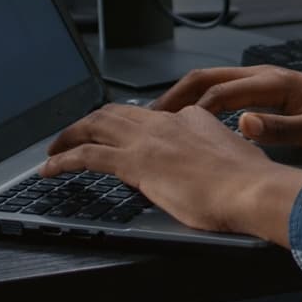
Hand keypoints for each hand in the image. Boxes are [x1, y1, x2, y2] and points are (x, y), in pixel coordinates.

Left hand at [42, 103, 301, 243]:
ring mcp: (147, 140)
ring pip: (94, 127)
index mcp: (190, 117)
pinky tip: (50, 169)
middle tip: (73, 136)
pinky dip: (63, 161)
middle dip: (88, 123)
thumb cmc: (249, 182)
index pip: (150, 117)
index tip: (120, 138)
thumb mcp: (234, 157)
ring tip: (52, 151)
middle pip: (114, 114)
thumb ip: (215, 155)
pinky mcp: (134, 162)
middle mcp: (164, 122)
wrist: (251, 188)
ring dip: (68, 137)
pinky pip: (86, 156)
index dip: (129, 127)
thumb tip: (209, 168)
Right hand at [153, 66, 301, 156]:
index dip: (188, 111)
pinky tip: (200, 118)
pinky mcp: (275, 90)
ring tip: (164, 118)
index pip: (217, 93)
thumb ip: (276, 129)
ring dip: (188, 95)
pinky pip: (231, 89)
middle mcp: (267, 76)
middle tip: (149, 118)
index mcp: (273, 84)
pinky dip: (207, 100)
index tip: (163, 130)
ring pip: (217, 81)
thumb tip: (241, 124)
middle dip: (176, 95)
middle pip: (208, 78)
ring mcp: (270, 81)